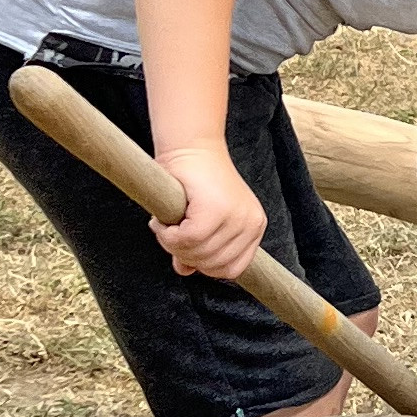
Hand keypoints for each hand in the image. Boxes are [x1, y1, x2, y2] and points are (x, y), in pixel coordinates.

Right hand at [154, 139, 267, 278]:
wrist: (190, 146)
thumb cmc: (193, 182)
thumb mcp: (201, 221)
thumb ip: (196, 248)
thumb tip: (185, 271)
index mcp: (254, 228)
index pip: (232, 269)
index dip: (204, 266)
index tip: (186, 249)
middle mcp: (251, 224)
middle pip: (213, 266)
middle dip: (184, 255)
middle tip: (169, 234)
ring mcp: (236, 216)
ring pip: (198, 254)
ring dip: (172, 244)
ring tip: (166, 225)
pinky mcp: (216, 209)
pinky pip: (187, 240)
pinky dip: (167, 235)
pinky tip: (162, 221)